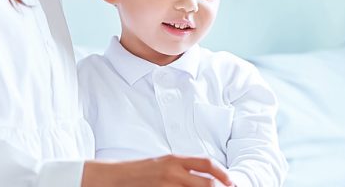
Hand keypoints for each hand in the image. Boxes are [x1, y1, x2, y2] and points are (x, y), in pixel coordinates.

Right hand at [81, 155, 232, 186]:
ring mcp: (166, 185)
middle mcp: (173, 171)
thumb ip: (182, 169)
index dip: (224, 174)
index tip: (232, 183)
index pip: (207, 164)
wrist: (112, 177)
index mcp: (175, 160)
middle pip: (207, 184)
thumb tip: (204, 176)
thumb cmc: (138, 172)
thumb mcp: (162, 164)